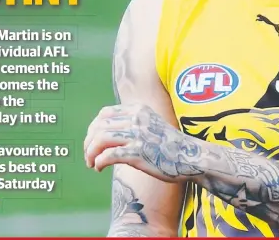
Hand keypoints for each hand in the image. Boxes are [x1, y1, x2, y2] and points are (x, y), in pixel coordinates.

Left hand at [83, 103, 204, 181]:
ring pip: (101, 139)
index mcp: (138, 109)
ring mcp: (138, 135)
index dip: (93, 128)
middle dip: (89, 142)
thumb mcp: (151, 123)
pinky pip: (109, 155)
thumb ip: (133, 122)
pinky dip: (99, 161)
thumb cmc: (170, 145)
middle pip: (100, 126)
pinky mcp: (138, 153)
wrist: (190, 157)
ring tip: (91, 163)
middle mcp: (137, 118)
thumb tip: (108, 130)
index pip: (105, 114)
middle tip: (88, 155)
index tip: (92, 141)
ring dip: (91, 153)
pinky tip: (99, 168)